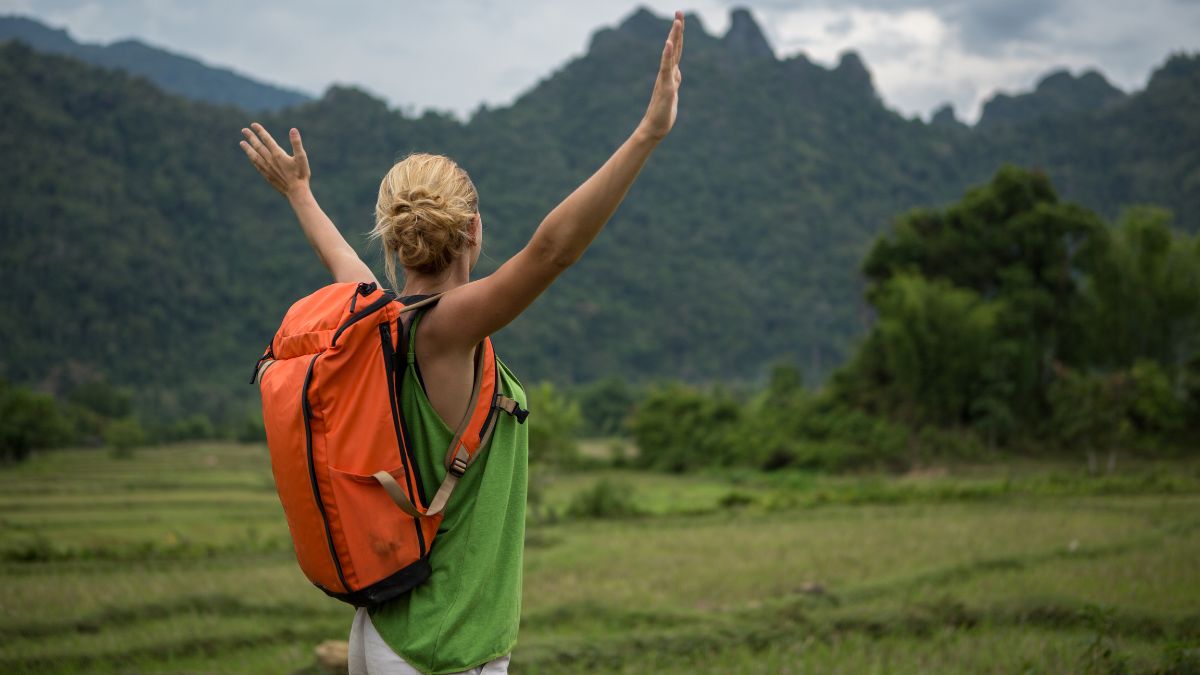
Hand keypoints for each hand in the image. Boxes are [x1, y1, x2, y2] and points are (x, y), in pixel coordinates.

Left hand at [239, 123, 310, 196]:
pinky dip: (252, 159)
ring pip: (254, 156)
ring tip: (241, 143)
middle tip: (244, 130)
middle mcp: (270, 160)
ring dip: (248, 149)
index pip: (267, 139)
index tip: (253, 125)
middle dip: (251, 137)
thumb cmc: (301, 174)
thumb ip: (297, 143)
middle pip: (258, 146)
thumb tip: (293, 130)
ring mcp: (267, 169)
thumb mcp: (302, 157)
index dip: (260, 131)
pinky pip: (256, 165)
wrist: (296, 192)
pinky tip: (250, 157)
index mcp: (278, 154)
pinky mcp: (267, 176)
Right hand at [638, 11, 683, 140]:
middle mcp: (667, 73)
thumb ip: (675, 80)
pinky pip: (666, 68)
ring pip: (671, 54)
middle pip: (675, 47)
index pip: (677, 50)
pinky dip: (668, 55)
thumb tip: (677, 71)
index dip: (679, 35)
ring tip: (677, 21)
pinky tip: (669, 43)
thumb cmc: (662, 113)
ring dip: (674, 37)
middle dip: (677, 29)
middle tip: (679, 11)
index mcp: (670, 74)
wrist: (654, 128)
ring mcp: (666, 79)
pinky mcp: (666, 87)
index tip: (679, 19)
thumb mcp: (673, 93)